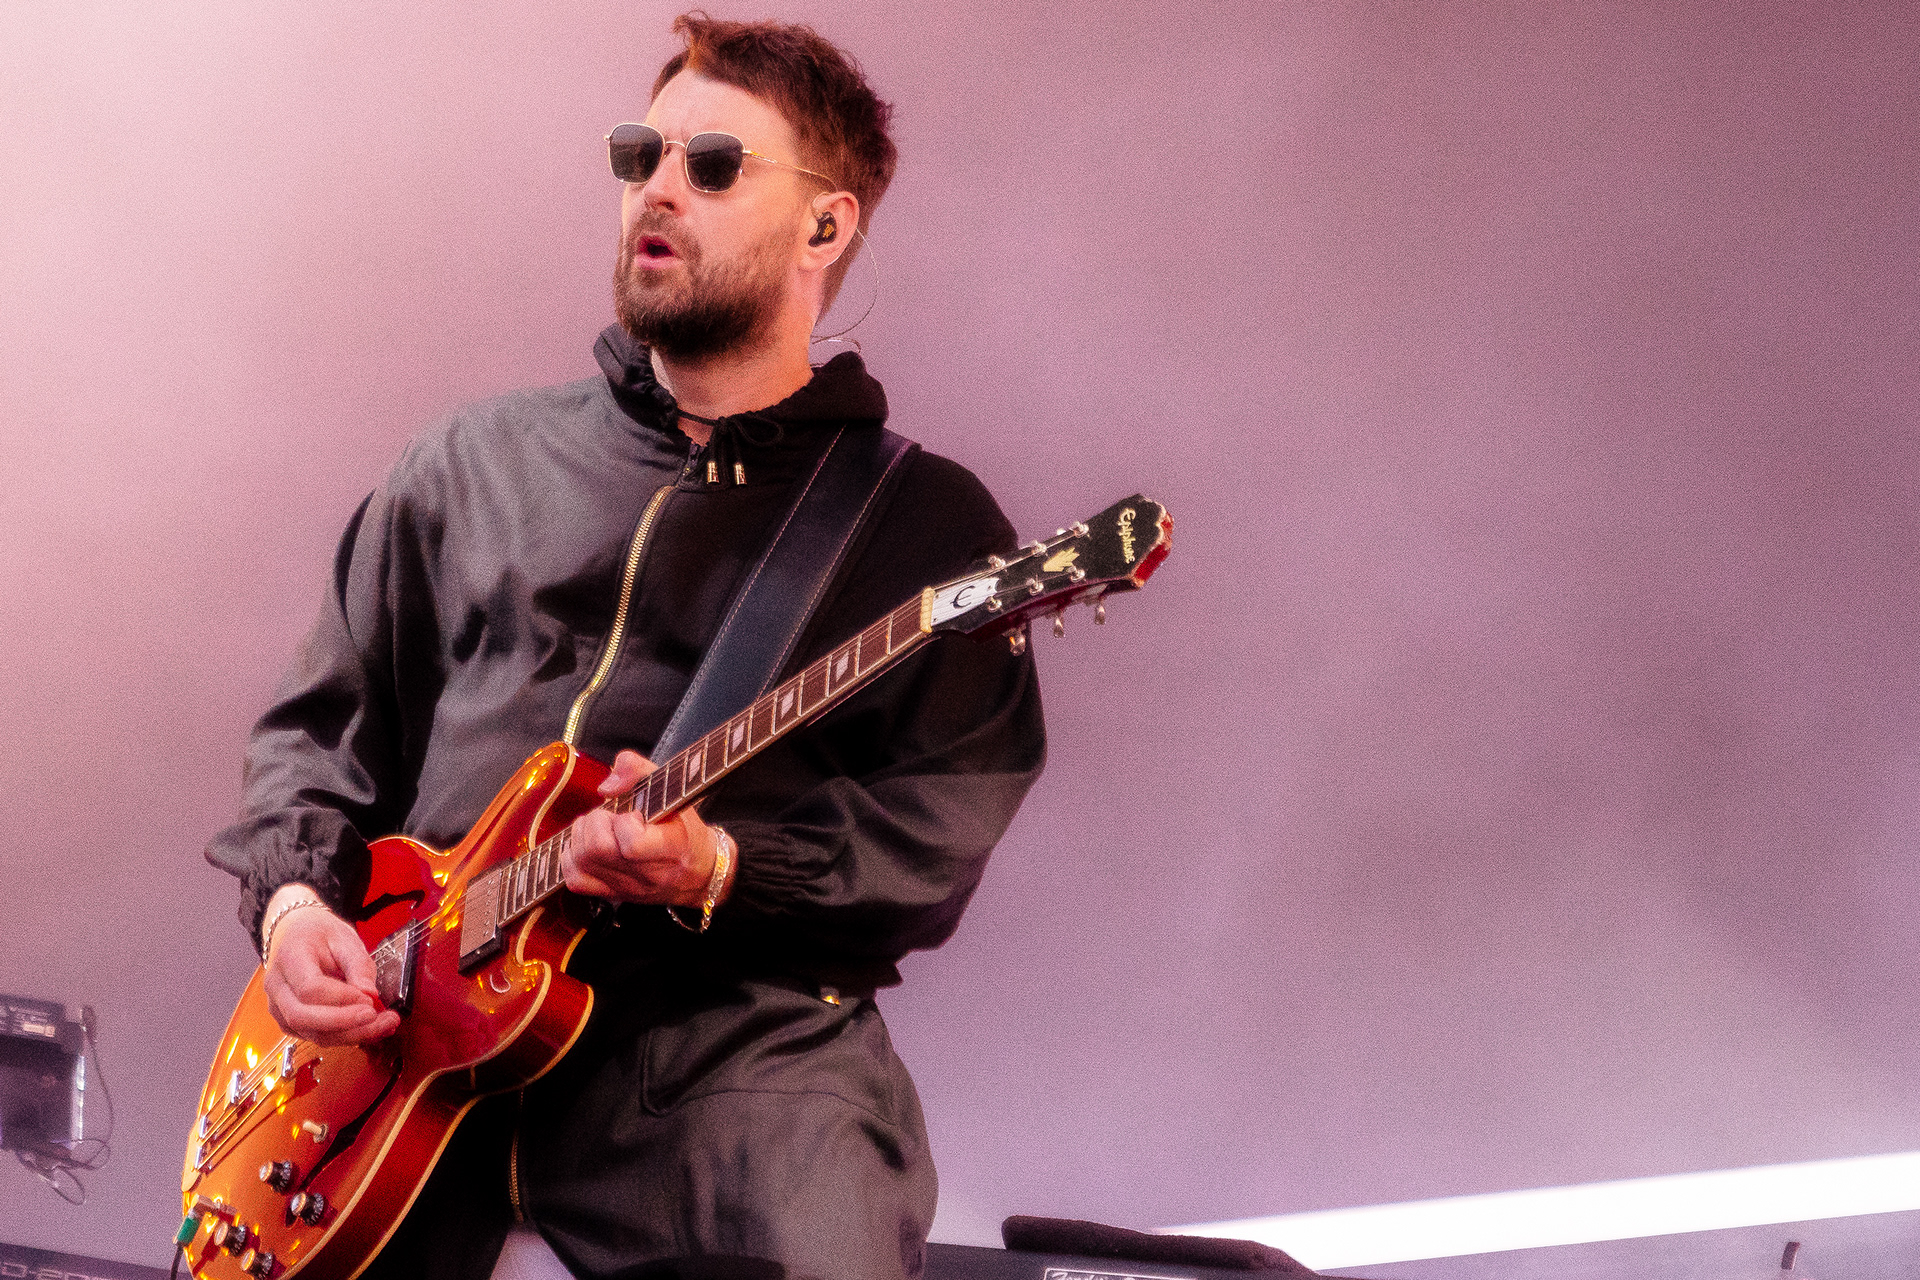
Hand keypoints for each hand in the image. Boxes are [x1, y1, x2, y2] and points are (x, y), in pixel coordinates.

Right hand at [260, 885, 401, 1045]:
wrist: (296, 933)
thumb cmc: (318, 934)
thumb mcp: (344, 938)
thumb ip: (358, 965)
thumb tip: (369, 994)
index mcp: (289, 958)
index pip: (310, 988)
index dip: (342, 998)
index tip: (369, 999)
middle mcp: (277, 986)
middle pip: (303, 1017)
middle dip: (345, 1024)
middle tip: (377, 1018)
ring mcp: (279, 1007)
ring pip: (311, 1033)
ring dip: (350, 1035)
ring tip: (384, 1025)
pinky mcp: (289, 1021)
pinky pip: (315, 1036)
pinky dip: (344, 1036)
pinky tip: (369, 1029)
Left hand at [562, 750, 720, 907]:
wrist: (699, 872)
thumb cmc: (685, 828)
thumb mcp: (673, 789)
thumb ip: (639, 771)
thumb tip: (605, 787)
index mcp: (672, 847)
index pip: (633, 844)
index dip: (624, 822)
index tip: (635, 814)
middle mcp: (649, 874)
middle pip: (599, 850)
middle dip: (595, 823)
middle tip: (610, 817)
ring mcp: (628, 888)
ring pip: (582, 862)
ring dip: (581, 836)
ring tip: (599, 828)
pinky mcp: (612, 895)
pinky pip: (575, 880)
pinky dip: (572, 858)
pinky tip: (586, 846)